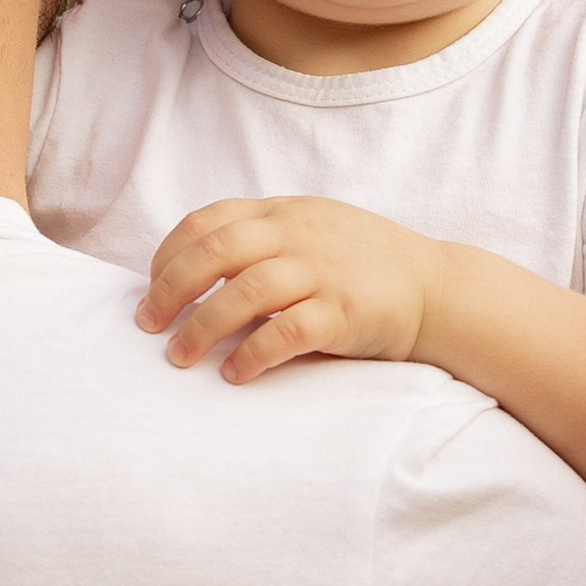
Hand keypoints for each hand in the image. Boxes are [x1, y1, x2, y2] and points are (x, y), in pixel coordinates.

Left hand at [136, 196, 438, 382]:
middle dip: (170, 290)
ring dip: (202, 327)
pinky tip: (234, 373)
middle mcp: (298, 235)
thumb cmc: (363, 265)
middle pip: (215, 252)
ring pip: (245, 291)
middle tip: (149, 326)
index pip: (207, 221)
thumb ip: (261, 238)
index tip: (152, 288)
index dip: (168, 255)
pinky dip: (253, 354)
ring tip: (180, 357)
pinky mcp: (344, 313)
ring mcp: (322, 272)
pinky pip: (287, 332)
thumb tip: (193, 272)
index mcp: (283, 212)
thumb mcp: (310, 230)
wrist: (436, 288)